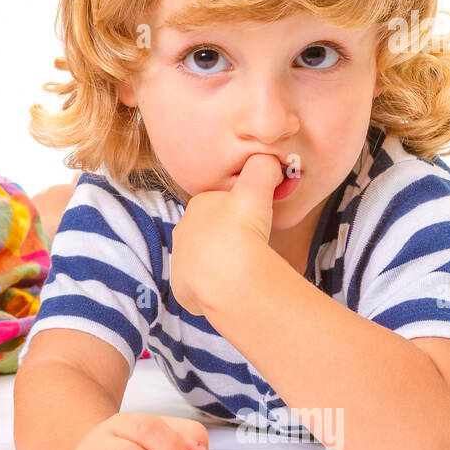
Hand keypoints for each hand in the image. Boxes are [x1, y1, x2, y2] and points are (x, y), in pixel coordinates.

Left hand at [169, 153, 284, 316]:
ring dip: (221, 263)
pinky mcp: (182, 288)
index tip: (256, 222)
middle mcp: (183, 231)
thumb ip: (263, 168)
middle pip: (210, 232)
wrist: (227, 274)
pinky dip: (215, 287)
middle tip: (253, 247)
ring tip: (244, 270)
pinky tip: (232, 288)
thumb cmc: (242, 228)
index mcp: (198, 206)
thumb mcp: (257, 188)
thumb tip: (268, 161)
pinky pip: (200, 286)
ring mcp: (180, 261)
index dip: (240, 211)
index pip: (220, 203)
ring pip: (203, 259)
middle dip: (228, 238)